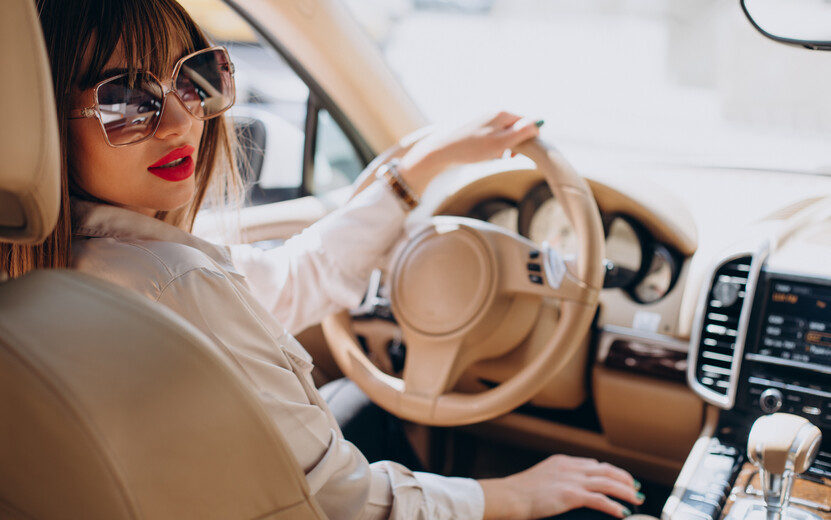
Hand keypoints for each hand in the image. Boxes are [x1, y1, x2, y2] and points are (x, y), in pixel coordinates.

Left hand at [397, 111, 540, 195]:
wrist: (439, 150)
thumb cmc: (470, 149)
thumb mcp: (500, 143)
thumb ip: (521, 132)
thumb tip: (539, 123)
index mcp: (502, 113)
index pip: (527, 122)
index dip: (528, 139)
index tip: (518, 154)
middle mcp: (493, 109)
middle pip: (514, 126)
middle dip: (513, 142)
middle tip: (505, 157)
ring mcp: (482, 114)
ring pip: (502, 130)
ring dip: (502, 144)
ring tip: (492, 155)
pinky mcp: (472, 122)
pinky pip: (490, 132)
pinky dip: (490, 143)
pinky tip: (481, 152)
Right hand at [479, 454, 643, 519]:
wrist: (509, 496)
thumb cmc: (518, 493)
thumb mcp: (540, 478)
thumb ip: (556, 479)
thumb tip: (566, 490)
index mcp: (562, 462)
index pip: (592, 464)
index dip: (609, 472)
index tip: (619, 479)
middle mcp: (569, 468)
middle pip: (605, 469)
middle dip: (623, 478)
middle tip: (636, 488)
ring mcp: (570, 480)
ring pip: (607, 482)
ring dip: (625, 491)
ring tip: (637, 499)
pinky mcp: (570, 495)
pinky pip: (599, 500)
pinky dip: (614, 506)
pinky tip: (622, 512)